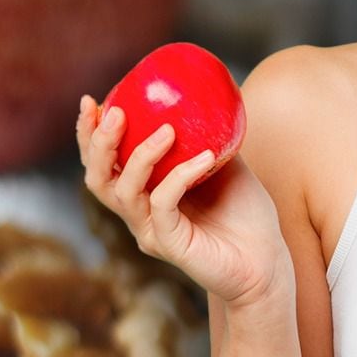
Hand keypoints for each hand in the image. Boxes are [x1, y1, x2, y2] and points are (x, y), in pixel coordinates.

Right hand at [78, 94, 293, 308]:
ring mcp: (152, 232)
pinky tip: (204, 157)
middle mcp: (140, 214)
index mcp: (144, 195)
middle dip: (99, 143)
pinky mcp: (171, 245)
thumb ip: (206, 137)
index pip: (104, 164)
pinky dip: (180, 176)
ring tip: (166, 130)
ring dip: (140, 156)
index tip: (93, 100)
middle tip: (115, 112)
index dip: (90, 135)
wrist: (267, 262)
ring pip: (123, 193)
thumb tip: (203, 95)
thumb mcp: (223, 165)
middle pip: (98, 179)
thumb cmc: (245, 215)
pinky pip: (163, 205)